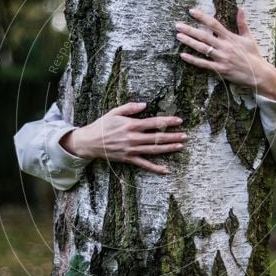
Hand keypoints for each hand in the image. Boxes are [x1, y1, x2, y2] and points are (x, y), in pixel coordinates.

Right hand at [59, 102, 185, 174]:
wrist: (89, 142)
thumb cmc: (102, 125)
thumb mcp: (114, 112)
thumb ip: (130, 108)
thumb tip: (145, 104)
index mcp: (131, 125)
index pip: (153, 123)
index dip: (167, 122)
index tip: (179, 121)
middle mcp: (133, 138)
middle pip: (157, 137)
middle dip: (172, 136)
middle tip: (185, 135)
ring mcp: (131, 150)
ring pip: (153, 150)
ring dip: (168, 148)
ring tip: (180, 146)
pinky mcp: (128, 159)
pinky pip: (144, 164)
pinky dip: (155, 168)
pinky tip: (166, 170)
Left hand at [175, 8, 275, 99]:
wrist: (259, 74)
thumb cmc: (253, 55)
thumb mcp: (249, 37)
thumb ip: (242, 23)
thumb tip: (241, 9)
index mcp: (230, 37)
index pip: (214, 24)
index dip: (202, 17)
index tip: (191, 11)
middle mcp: (224, 46)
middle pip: (204, 35)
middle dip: (190, 29)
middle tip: (177, 24)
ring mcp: (221, 58)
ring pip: (202, 48)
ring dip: (189, 42)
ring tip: (178, 36)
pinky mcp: (220, 69)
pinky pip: (204, 64)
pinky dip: (193, 60)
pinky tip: (183, 55)